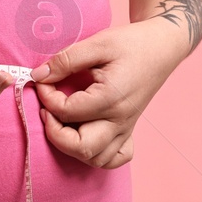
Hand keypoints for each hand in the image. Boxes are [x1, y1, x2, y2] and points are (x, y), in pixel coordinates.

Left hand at [30, 20, 186, 168]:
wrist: (163, 46)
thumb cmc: (132, 43)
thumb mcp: (98, 43)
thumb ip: (66, 60)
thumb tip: (38, 76)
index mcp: (111, 98)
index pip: (66, 111)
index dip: (46, 97)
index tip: (42, 80)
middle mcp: (120, 120)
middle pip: (80, 147)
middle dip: (55, 132)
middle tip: (47, 110)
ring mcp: (126, 128)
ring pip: (95, 159)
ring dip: (72, 146)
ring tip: (64, 122)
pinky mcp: (129, 129)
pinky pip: (114, 158)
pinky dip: (97, 155)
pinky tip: (87, 135)